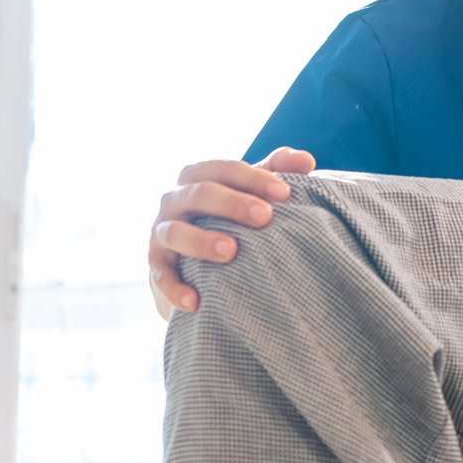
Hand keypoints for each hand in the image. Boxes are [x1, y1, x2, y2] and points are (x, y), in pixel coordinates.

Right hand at [147, 148, 316, 319]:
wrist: (195, 263)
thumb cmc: (229, 219)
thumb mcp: (250, 194)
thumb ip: (275, 173)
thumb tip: (306, 160)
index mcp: (198, 177)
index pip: (222, 169)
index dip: (252, 178)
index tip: (285, 194)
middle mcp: (174, 200)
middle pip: (198, 193)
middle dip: (231, 203)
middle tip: (265, 217)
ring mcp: (161, 234)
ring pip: (174, 231)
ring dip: (201, 240)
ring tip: (231, 251)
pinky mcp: (156, 267)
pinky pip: (161, 277)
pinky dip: (175, 288)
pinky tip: (195, 302)